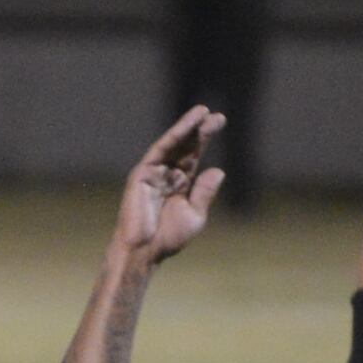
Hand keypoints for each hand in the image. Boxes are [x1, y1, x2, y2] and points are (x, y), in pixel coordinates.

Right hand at [118, 106, 222, 264]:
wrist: (144, 251)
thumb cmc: (167, 238)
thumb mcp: (195, 215)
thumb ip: (205, 192)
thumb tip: (218, 170)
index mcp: (180, 184)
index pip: (193, 156)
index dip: (205, 139)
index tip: (220, 121)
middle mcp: (167, 174)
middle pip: (185, 146)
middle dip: (200, 130)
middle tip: (217, 116)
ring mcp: (153, 172)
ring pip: (173, 144)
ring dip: (187, 127)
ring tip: (203, 112)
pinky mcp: (142, 173)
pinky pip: (160, 150)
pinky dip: (173, 136)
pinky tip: (187, 126)